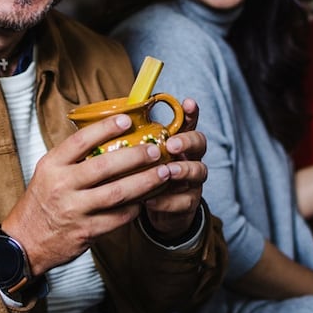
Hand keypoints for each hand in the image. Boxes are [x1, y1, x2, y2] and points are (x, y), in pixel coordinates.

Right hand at [0, 112, 182, 275]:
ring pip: (117, 193)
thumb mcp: (48, 173)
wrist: (25, 242)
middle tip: (155, 150)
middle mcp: (62, 186)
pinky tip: (147, 199)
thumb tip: (107, 133)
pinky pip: (118, 218)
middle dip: (135, 156)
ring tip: (163, 173)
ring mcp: (74, 210)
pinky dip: (135, 207)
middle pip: (104, 166)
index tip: (127, 120)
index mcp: (52, 166)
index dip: (105, 128)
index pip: (80, 141)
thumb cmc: (42, 202)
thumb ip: (72, 157)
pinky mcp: (86, 232)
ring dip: (144, 182)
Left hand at [143, 98, 208, 240]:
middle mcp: (190, 157)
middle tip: (171, 144)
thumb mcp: (143, 156)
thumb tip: (113, 120)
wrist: (159, 209)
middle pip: (199, 144)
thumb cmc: (147, 175)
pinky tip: (151, 200)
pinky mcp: (189, 202)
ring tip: (168, 171)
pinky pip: (184, 201)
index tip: (188, 103)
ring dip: (183, 170)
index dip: (191, 113)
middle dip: (187, 142)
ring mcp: (193, 180)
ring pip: (198, 171)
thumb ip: (136, 141)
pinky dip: (168, 201)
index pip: (188, 122)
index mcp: (178, 142)